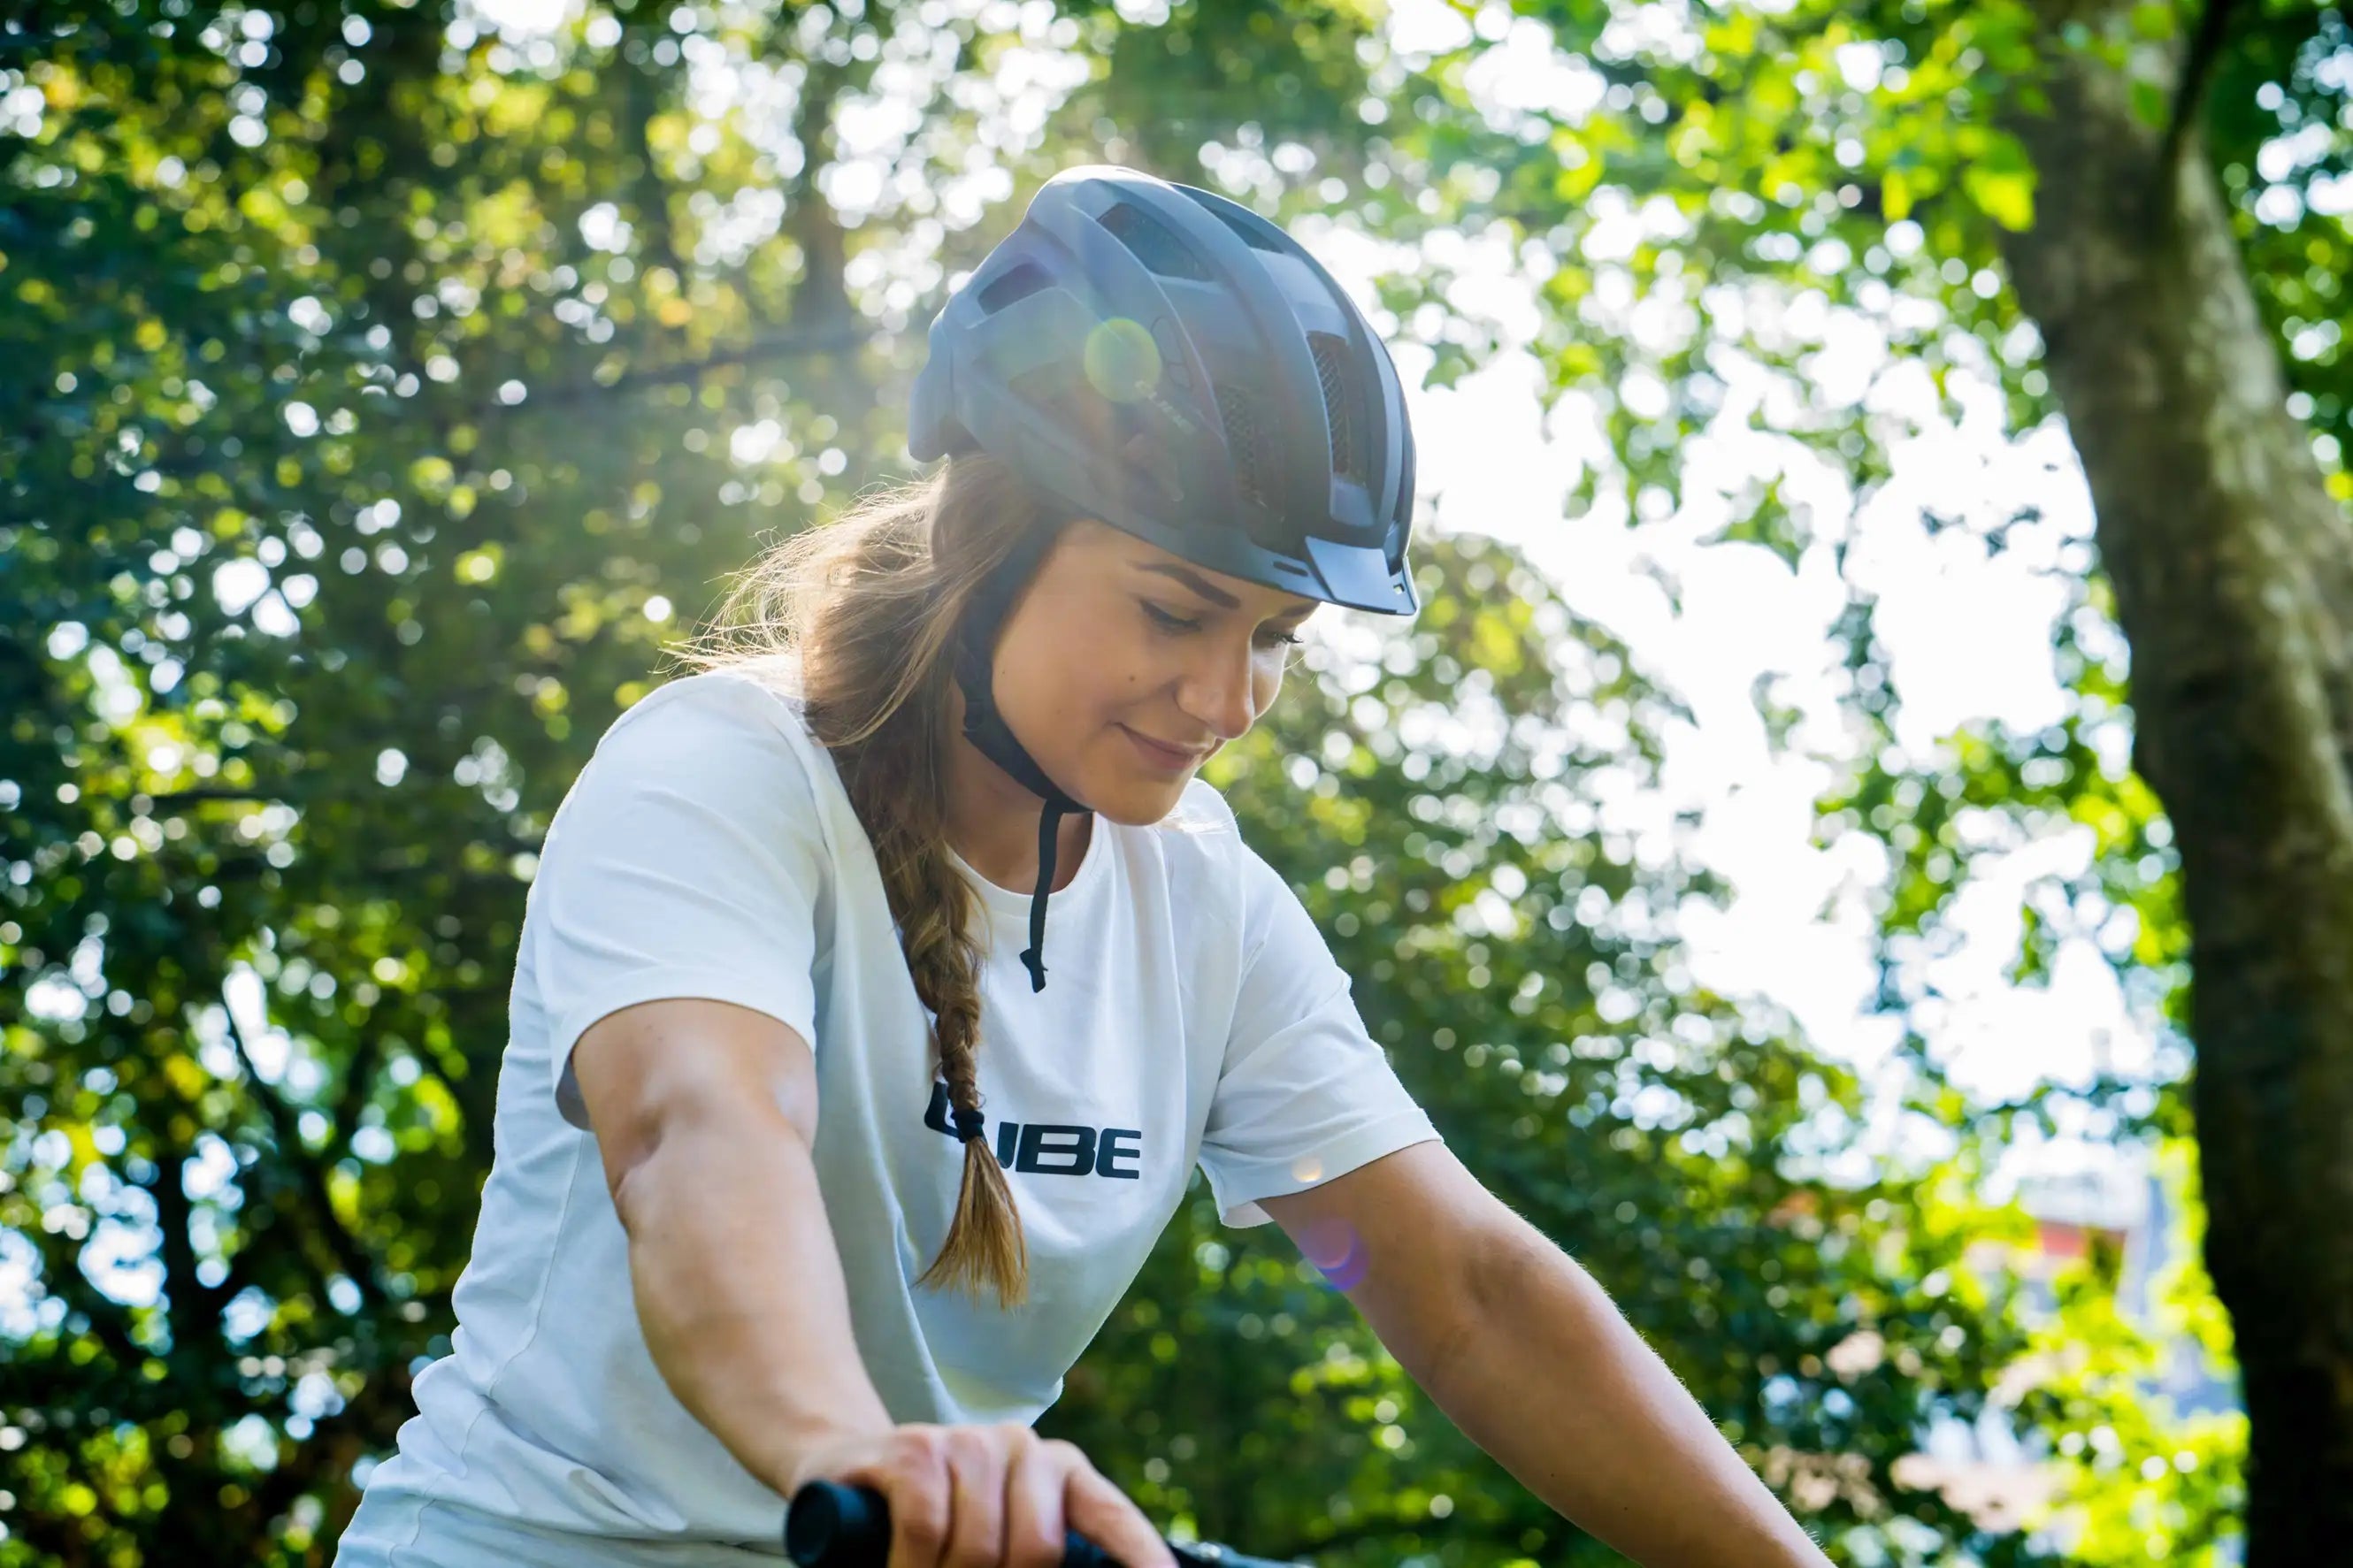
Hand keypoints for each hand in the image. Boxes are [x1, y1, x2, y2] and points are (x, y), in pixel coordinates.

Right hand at [787, 1422, 1177, 1567]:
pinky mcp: (915, 1449)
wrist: (847, 1469)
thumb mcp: (991, 1542)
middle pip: (1036, 1549)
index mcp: (1060, 1472)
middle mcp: (1023, 1447)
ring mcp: (968, 1443)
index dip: (1144, 1557)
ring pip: (977, 1546)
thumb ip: (1031, 1559)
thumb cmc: (933, 1522)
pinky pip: (927, 1525)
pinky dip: (912, 1565)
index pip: (1112, 1517)